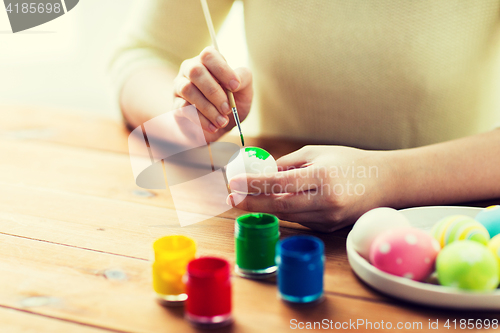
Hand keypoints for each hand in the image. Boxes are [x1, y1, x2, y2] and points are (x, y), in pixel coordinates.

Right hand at [173, 46, 252, 141]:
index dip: (222, 69)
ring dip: (208, 108)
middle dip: (214, 92)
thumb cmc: (232, 102)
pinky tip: (213, 127)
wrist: (220, 126)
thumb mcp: (244, 90)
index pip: (209, 55)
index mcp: (208, 61)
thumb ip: (243, 78)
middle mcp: (190, 69)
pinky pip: (184, 108)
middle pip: (195, 71)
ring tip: (222, 121)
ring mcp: (180, 86)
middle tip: (227, 108)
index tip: (236, 86)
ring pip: (188, 90)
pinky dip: (201, 120)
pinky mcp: (176, 105)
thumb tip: (236, 81)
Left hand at [227, 145, 396, 231]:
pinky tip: (270, 203)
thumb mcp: (317, 153)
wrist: (385, 182)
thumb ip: (288, 164)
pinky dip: (283, 211)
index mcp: (323, 177)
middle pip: (279, 205)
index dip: (254, 184)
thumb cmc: (349, 161)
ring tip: (243, 198)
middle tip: (230, 197)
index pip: (281, 184)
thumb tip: (261, 173)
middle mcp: (326, 202)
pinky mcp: (328, 228)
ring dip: (263, 207)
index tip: (234, 182)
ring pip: (286, 215)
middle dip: (250, 202)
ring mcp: (328, 218)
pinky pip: (298, 219)